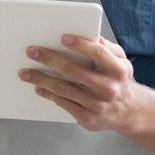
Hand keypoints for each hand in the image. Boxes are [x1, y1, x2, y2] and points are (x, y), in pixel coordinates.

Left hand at [22, 35, 146, 133]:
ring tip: (25, 72)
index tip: (62, 38)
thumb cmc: (120, 81)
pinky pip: (64, 103)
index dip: (80, 45)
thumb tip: (91, 36)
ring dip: (41, 79)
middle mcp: (108, 88)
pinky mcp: (88, 118)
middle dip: (49, 59)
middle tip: (31, 52)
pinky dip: (49, 95)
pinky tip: (38, 88)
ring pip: (64, 89)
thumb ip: (108, 48)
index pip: (98, 53)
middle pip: (73, 71)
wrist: (129, 112)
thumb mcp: (122, 62)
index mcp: (118, 70)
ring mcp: (97, 105)